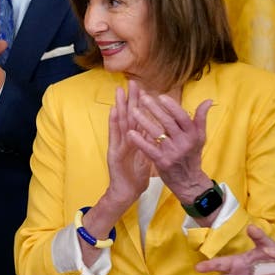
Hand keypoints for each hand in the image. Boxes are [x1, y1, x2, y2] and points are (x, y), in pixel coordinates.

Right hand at [104, 84, 150, 207]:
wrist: (126, 192)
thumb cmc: (135, 176)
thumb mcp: (147, 156)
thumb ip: (152, 143)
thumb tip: (160, 131)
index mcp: (135, 140)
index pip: (138, 118)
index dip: (140, 103)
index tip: (143, 87)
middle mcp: (125, 139)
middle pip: (128, 116)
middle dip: (130, 98)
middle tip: (131, 82)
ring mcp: (118, 145)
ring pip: (119, 122)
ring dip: (119, 106)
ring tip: (120, 91)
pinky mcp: (114, 153)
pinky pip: (114, 136)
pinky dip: (113, 123)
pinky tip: (113, 111)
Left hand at [126, 89, 212, 204]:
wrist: (189, 181)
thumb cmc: (192, 155)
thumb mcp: (199, 137)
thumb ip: (200, 119)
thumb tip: (208, 101)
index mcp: (193, 134)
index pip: (182, 117)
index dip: (172, 106)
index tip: (161, 96)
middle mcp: (184, 142)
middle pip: (167, 122)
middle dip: (154, 109)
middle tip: (143, 98)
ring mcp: (172, 152)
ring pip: (156, 133)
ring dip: (143, 121)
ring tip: (133, 110)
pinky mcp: (162, 162)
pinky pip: (149, 149)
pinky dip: (139, 140)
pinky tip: (130, 132)